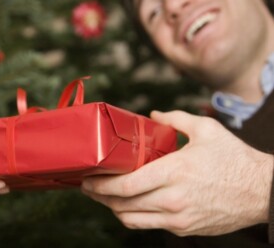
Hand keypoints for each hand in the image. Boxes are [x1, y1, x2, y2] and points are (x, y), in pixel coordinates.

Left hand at [82, 110, 272, 235]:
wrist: (262, 191)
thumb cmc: (234, 159)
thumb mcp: (206, 130)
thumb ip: (175, 119)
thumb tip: (152, 115)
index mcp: (175, 172)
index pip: (126, 185)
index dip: (101, 185)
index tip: (88, 180)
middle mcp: (173, 199)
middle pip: (122, 205)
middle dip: (100, 197)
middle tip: (88, 188)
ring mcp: (178, 218)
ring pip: (132, 219)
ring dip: (113, 209)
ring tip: (104, 197)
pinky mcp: (184, 228)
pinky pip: (149, 225)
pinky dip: (133, 216)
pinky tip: (129, 204)